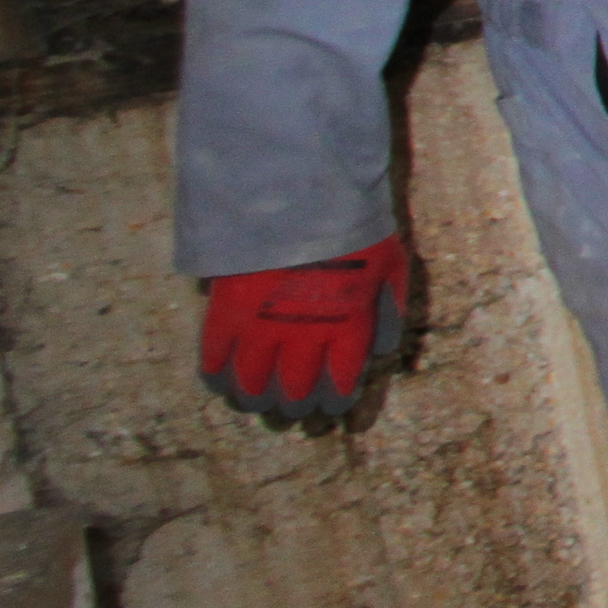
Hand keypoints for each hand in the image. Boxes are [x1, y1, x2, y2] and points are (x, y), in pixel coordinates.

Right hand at [197, 237, 416, 426]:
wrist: (302, 197)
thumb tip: (382, 351)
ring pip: (253, 382)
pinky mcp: (227, 312)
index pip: (338, 383)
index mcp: (348, 329)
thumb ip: (388, 311)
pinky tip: (220, 383)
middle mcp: (304, 337)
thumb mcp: (391, 266)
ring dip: (255, 397)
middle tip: (292, 409)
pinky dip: (216, 376)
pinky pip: (215, 357)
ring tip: (257, 402)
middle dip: (295, 405)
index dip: (333, 402)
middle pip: (294, 390)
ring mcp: (262, 327)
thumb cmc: (354, 228)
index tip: (329, 410)